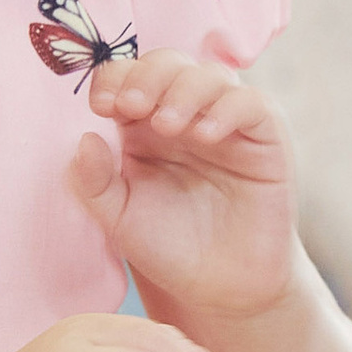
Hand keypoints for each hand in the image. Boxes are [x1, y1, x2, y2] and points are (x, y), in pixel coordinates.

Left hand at [74, 52, 295, 318]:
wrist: (221, 288)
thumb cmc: (168, 248)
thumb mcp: (118, 218)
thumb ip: (94, 181)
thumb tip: (85, 137)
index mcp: (143, 124)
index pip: (128, 77)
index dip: (113, 79)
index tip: (102, 106)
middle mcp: (186, 114)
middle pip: (169, 63)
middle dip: (147, 76)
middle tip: (131, 106)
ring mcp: (227, 123)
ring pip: (212, 74)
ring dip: (184, 90)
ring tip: (167, 126)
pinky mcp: (265, 138)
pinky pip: (252, 104)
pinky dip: (228, 109)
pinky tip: (206, 135)